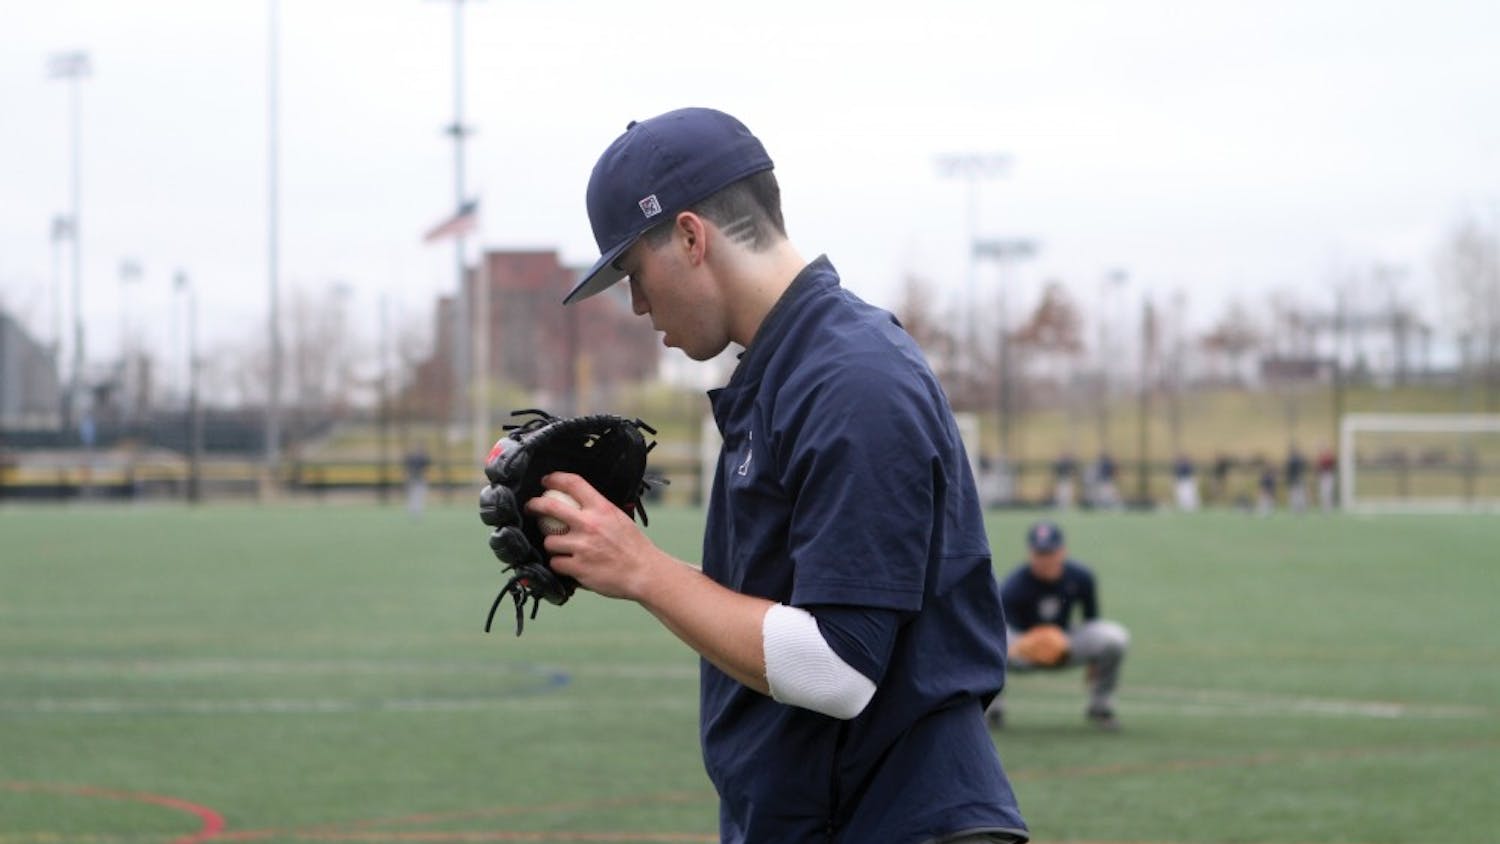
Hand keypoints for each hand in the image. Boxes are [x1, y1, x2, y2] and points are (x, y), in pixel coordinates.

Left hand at [526, 471, 669, 601]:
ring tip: (562, 548)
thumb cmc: (635, 547)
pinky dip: (560, 564)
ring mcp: (582, 546)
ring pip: (550, 541)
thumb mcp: (620, 518)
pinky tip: (568, 564)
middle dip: (535, 505)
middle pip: (550, 507)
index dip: (555, 478)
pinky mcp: (578, 568)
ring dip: (553, 544)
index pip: (573, 483)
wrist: (644, 572)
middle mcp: (590, 524)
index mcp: (602, 508)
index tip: (547, 481)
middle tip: (531, 507)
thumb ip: (601, 510)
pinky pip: (556, 563)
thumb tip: (584, 503)